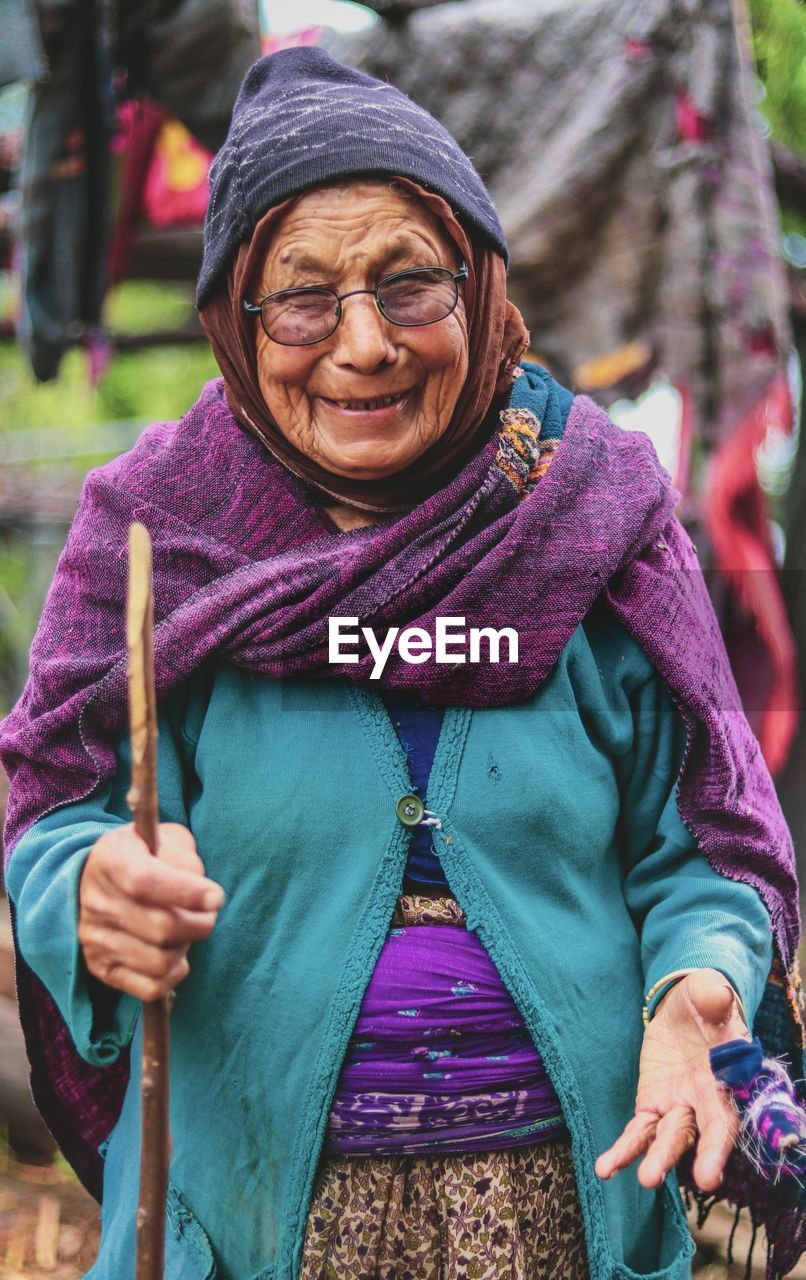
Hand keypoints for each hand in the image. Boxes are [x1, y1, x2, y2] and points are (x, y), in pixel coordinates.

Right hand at [78, 823, 224, 1001]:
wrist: (102, 879)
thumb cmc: (146, 855)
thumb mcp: (166, 839)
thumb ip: (185, 858)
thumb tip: (200, 894)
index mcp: (112, 859)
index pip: (145, 881)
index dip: (186, 893)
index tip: (217, 897)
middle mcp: (97, 901)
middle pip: (161, 927)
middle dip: (200, 924)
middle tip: (208, 914)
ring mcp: (95, 938)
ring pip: (160, 961)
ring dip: (186, 948)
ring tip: (186, 932)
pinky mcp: (101, 968)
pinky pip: (151, 987)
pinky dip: (174, 975)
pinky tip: (176, 955)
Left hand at [595, 969, 749, 1191]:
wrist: (688, 1009)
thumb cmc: (706, 1002)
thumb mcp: (709, 991)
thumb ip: (714, 995)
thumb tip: (718, 995)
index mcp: (724, 1079)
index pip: (722, 1120)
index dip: (716, 1148)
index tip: (709, 1177)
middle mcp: (702, 1100)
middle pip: (691, 1133)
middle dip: (674, 1156)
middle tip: (653, 1178)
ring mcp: (676, 1104)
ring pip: (664, 1136)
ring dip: (651, 1158)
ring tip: (640, 1180)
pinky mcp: (651, 1102)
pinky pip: (639, 1129)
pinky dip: (624, 1150)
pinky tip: (605, 1168)